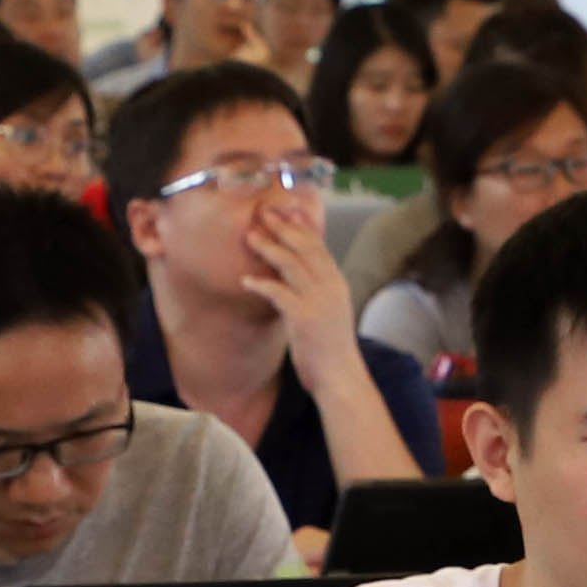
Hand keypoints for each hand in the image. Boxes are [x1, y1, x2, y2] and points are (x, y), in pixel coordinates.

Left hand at [237, 191, 361, 354]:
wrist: (340, 376)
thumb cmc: (330, 347)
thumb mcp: (329, 311)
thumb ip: (316, 290)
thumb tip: (297, 277)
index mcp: (337, 282)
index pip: (318, 246)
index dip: (301, 226)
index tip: (285, 210)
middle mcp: (331, 286)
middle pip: (305, 247)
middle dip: (283, 228)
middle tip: (263, 213)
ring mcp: (319, 301)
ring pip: (291, 264)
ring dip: (268, 248)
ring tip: (250, 237)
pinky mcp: (304, 318)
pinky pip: (279, 293)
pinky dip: (261, 285)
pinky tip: (245, 281)